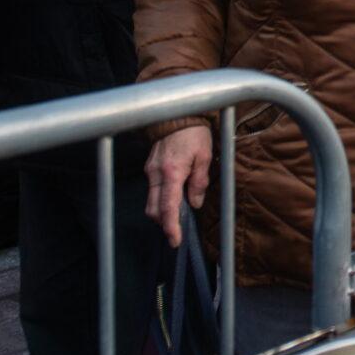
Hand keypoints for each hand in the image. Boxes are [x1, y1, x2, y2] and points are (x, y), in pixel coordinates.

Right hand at [145, 126, 213, 247]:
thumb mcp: (205, 156)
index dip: (170, 227)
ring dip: (163, 212)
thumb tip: (195, 204)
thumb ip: (199, 182)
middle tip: (179, 231)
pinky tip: (175, 198)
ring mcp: (150, 170)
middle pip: (154, 209)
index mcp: (172, 172)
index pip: (168, 207)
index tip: (175, 240)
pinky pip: (153, 190)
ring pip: (151, 202)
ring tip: (179, 215)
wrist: (177, 114)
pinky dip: (161, 199)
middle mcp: (156, 174)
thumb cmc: (194, 134)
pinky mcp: (149, 167)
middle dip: (165, 223)